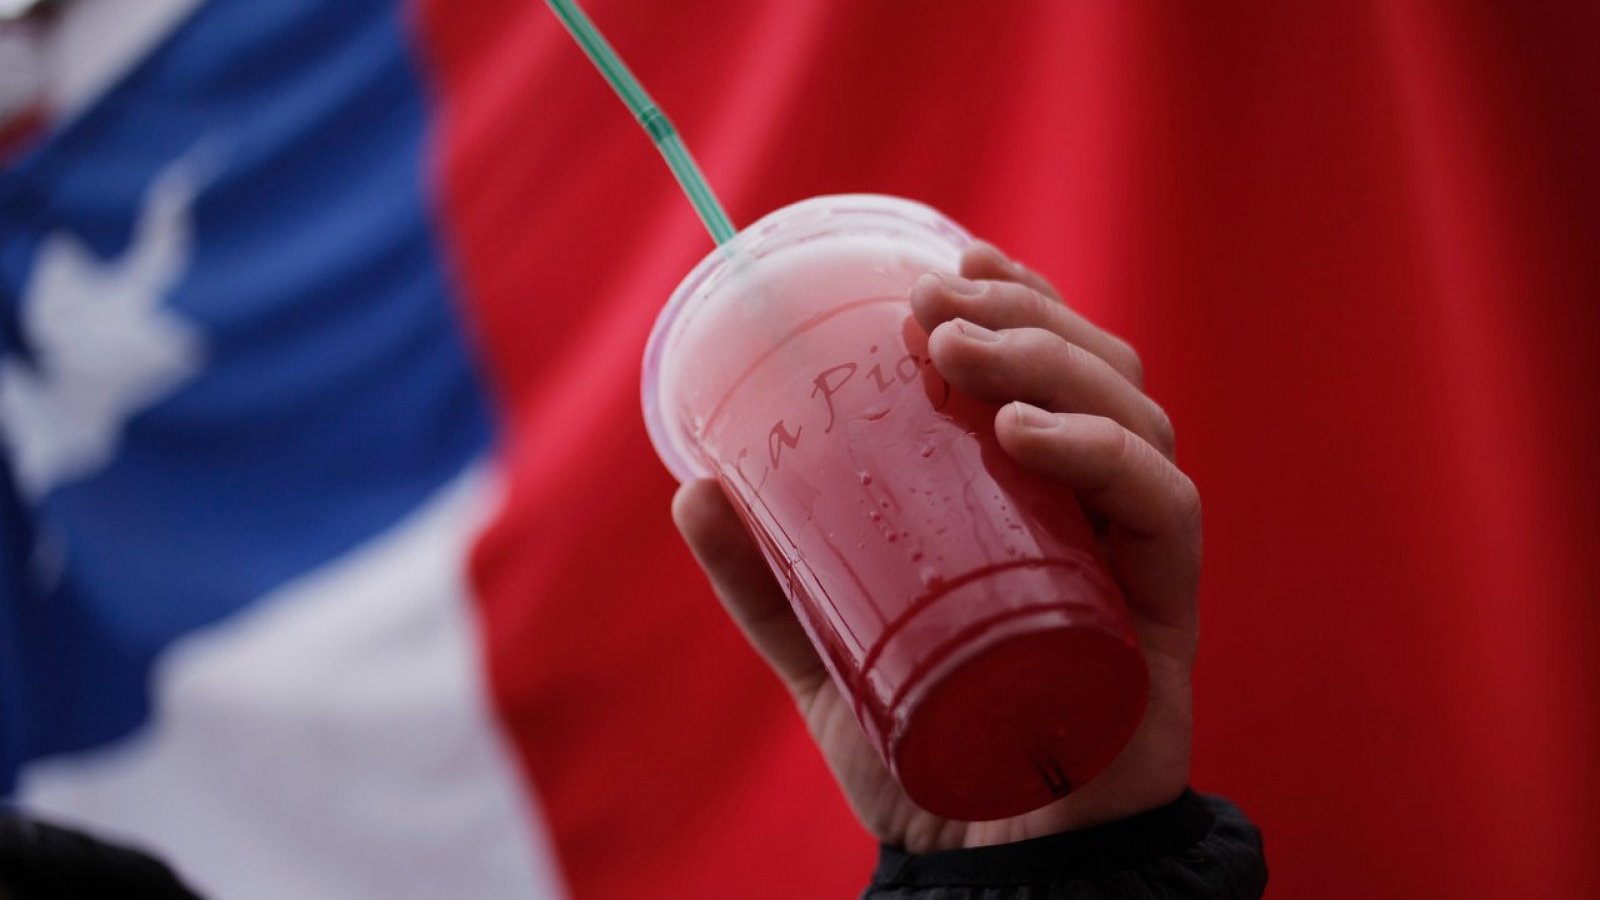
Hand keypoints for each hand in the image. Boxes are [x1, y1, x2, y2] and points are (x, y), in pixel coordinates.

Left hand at [672, 242, 1200, 852]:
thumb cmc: (928, 757)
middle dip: (1022, 316)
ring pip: (1134, 418)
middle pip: (1100, 375)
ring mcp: (1137, 563)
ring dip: (1049, 362)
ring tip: (957, 350)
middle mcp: (1102, 520)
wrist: (993, 872)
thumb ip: (771, 584)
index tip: (944, 264)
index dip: (1017, 301)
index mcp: (1043, 509)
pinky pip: (1164, 509)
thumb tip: (693, 487)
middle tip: (931, 306)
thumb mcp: (829, 656)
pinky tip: (1024, 433)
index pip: (1054, 375)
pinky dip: (1102, 455)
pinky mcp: (1164, 618)